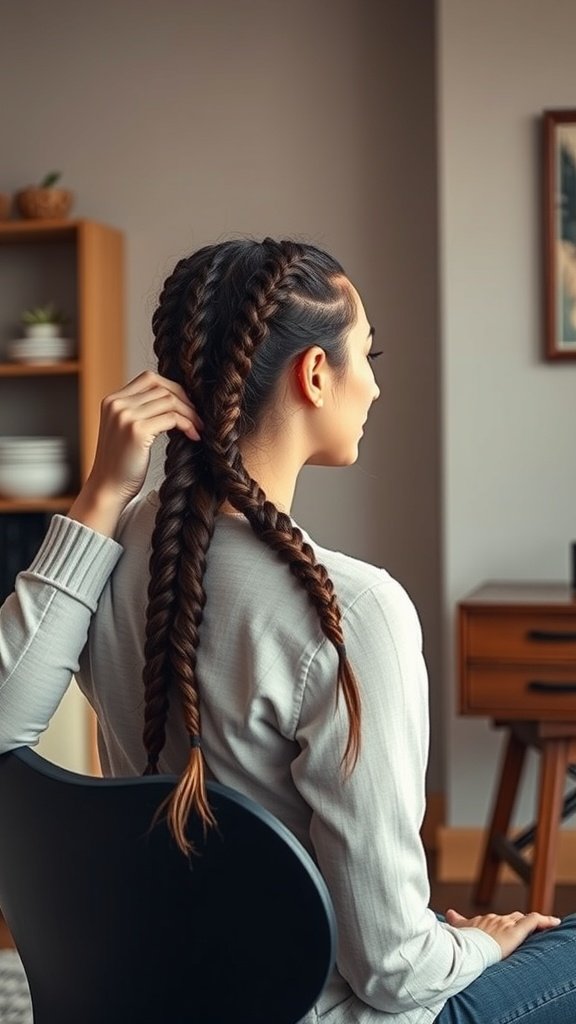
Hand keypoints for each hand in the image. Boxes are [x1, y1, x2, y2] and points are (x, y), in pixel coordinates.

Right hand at [69, 371, 200, 534]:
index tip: (186, 405)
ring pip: (169, 400)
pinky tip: (193, 436)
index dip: (173, 389)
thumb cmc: (122, 464)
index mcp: (112, 401)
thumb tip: (175, 399)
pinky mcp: (137, 430)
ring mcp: (125, 416)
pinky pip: (172, 418)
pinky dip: (187, 424)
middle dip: (185, 400)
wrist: (108, 489)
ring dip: (189, 413)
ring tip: (198, 428)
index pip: (149, 379)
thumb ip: (141, 411)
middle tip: (198, 417)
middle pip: (161, 387)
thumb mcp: (126, 430)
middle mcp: (116, 404)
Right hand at [445, 908, 560, 957]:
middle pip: (511, 918)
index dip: (504, 925)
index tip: (506, 929)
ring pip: (522, 919)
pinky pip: (534, 920)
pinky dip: (545, 921)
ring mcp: (506, 924)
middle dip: (518, 923)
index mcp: (483, 922)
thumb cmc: (461, 942)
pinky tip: (554, 922)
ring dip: (533, 924)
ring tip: (543, 928)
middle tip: (525, 932)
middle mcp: (495, 919)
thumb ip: (457, 920)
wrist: (467, 948)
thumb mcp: (459, 930)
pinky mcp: (515, 930)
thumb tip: (449, 911)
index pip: (497, 920)